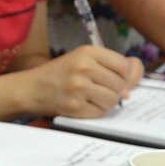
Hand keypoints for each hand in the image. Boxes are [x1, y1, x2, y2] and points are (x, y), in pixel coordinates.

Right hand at [22, 45, 142, 117]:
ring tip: (91, 97)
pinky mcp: (75, 106)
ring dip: (106, 102)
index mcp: (88, 52)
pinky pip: (100, 112)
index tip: (117, 79)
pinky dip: (94, 111)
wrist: (30, 89)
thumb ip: (109, 66)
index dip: (126, 76)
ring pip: (113, 100)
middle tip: (99, 89)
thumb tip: (133, 83)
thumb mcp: (82, 60)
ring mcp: (79, 88)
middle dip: (115, 90)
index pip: (125, 66)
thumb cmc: (59, 74)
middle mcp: (84, 68)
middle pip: (121, 84)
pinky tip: (82, 105)